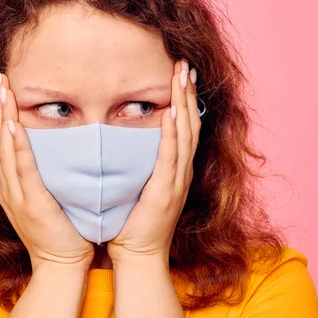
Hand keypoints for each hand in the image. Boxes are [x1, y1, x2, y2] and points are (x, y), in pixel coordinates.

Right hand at [0, 71, 94, 271]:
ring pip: (4, 148)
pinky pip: (21, 168)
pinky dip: (17, 145)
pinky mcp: (30, 202)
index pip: (0, 141)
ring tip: (2, 90)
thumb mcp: (45, 197)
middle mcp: (7, 186)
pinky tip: (14, 124)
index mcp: (10, 184)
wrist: (60, 264)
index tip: (0, 88)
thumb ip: (41, 174)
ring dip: (2, 117)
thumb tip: (49, 148)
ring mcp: (15, 195)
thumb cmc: (59, 230)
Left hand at [107, 60, 200, 263]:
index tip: (182, 75)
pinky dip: (172, 133)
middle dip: (188, 92)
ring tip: (182, 77)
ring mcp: (177, 180)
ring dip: (184, 103)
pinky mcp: (166, 190)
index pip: (185, 127)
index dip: (186, 99)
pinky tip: (171, 113)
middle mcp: (182, 171)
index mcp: (176, 168)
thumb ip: (140, 162)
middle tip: (185, 65)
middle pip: (190, 123)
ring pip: (185, 134)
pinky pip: (171, 156)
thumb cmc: (134, 220)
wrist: (138, 252)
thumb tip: (128, 138)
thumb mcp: (141, 185)